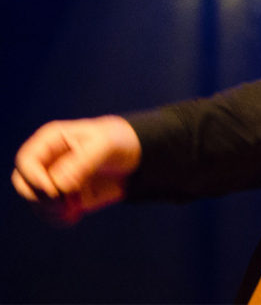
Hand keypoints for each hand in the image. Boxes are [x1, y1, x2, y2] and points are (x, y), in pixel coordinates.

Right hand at [11, 115, 141, 224]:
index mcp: (51, 140)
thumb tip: (58, 185)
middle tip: (65, 203)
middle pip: (24, 185)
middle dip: (41, 198)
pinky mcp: (62, 198)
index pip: (26, 161)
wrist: (136, 157)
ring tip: (76, 208)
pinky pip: (49, 214)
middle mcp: (46, 161)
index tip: (54, 190)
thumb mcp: (106, 145)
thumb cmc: (119, 142)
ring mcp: (52, 181)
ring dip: (52, 211)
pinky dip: (59, 219)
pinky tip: (76, 216)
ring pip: (35, 202)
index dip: (34, 178)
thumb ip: (82, 162)